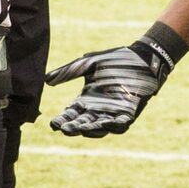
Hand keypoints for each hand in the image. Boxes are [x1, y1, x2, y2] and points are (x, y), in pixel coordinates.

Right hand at [45, 39, 171, 137]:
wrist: (142, 57)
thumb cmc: (115, 60)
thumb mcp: (88, 64)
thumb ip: (69, 72)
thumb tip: (46, 80)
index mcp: (87, 99)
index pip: (71, 113)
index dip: (62, 120)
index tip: (53, 124)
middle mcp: (98, 109)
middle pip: (83, 123)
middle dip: (74, 128)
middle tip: (65, 130)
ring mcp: (114, 112)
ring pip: (100, 127)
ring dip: (92, 130)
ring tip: (82, 130)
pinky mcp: (130, 112)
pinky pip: (121, 124)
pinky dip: (115, 126)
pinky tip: (107, 124)